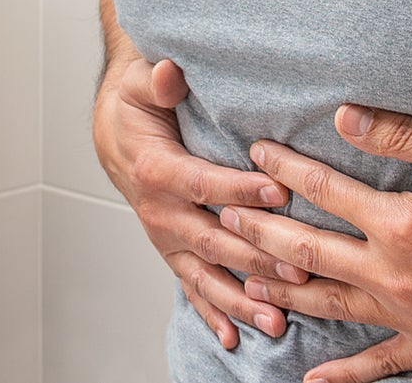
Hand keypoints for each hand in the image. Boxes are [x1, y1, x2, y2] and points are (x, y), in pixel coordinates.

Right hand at [94, 55, 303, 348]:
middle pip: (213, 238)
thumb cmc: (134, 106)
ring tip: (275, 320)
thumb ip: (157, 80)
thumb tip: (170, 72)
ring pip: (207, 273)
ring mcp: (167, 237)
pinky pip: (194, 286)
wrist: (113, 134)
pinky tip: (235, 338)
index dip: (242, 190)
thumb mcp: (140, 82)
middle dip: (257, 256)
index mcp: (157, 170)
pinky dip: (213, 313)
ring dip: (240, 299)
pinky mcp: (173, 250)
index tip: (281, 193)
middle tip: (298, 268)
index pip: (206, 184)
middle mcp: (160, 211)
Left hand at [220, 104, 411, 382]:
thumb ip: (405, 135)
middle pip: (309, 249)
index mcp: (402, 221)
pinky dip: (343, 375)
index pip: (324, 189)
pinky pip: (379, 364)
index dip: (285, 167)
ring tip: (243, 278)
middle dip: (262, 229)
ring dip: (283, 290)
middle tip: (224, 213)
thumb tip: (345, 115)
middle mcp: (396, 273)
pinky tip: (312, 380)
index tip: (254, 150)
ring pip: (330, 305)